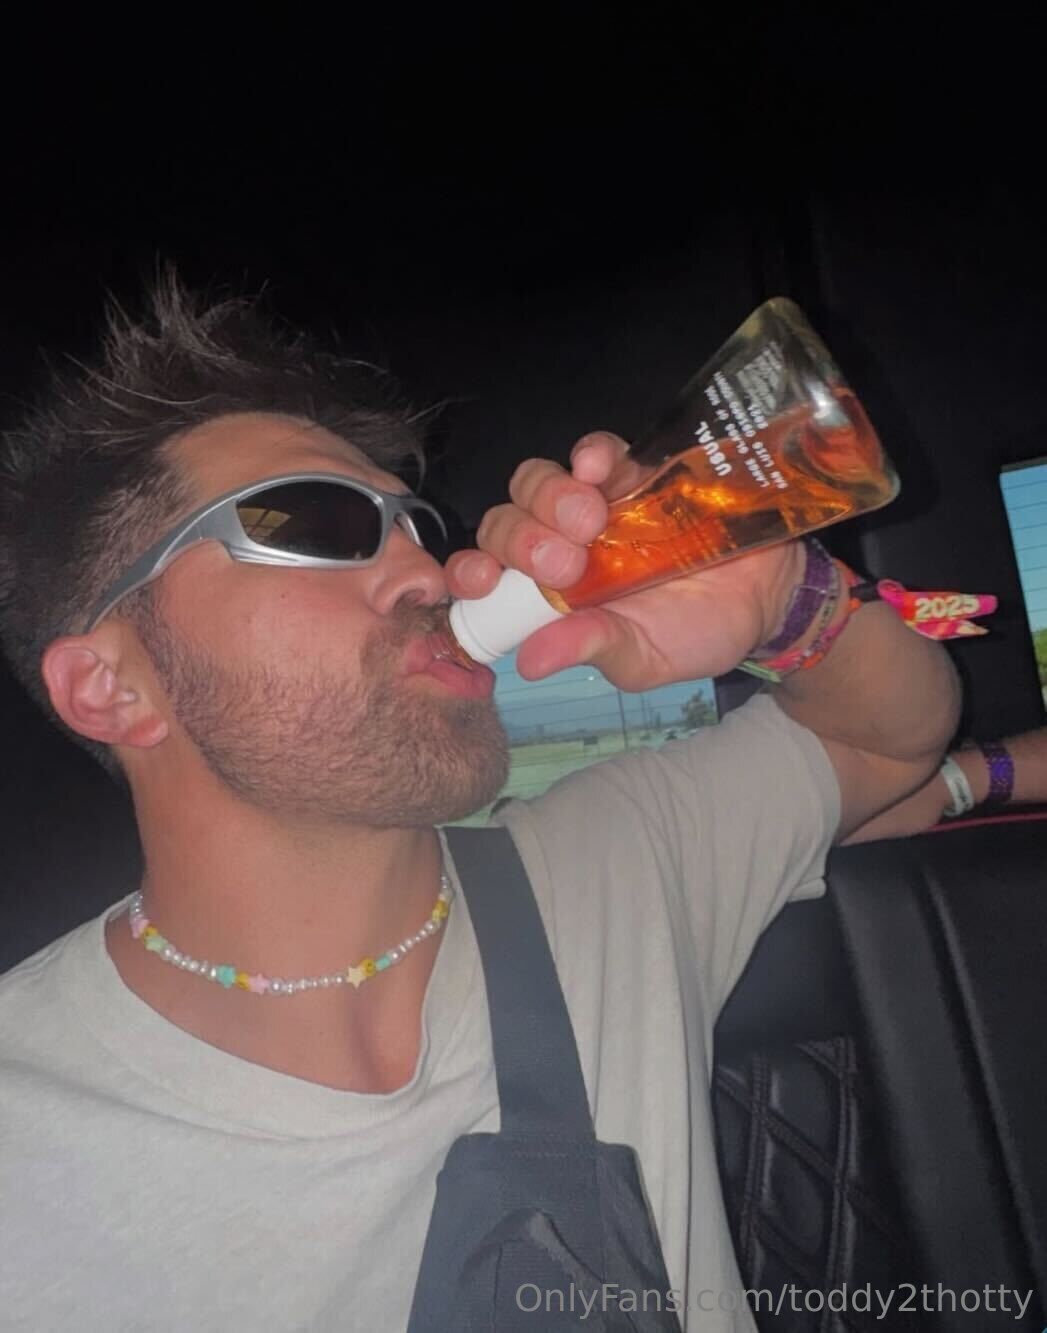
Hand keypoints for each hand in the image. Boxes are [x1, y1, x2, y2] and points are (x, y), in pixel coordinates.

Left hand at [444, 432, 803, 688]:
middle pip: (505, 523)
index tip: (484, 581)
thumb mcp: (644, 658)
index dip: (471, 573)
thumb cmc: (695, 634)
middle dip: (520, 539)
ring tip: (589, 520)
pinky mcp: (633, 472)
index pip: (487, 576)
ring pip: (538, 483)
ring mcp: (593, 505)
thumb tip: (529, 662)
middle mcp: (558, 546)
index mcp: (547, 597)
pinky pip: (597, 452)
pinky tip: (598, 469)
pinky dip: (591, 454)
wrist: (767, 597)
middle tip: (564, 563)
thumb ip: (592, 649)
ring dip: (548, 497)